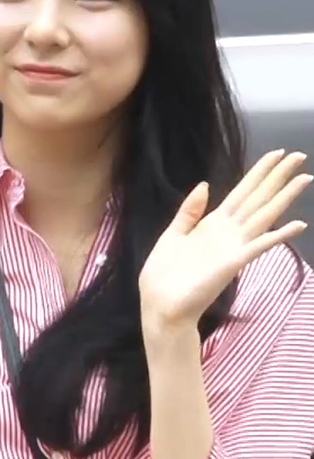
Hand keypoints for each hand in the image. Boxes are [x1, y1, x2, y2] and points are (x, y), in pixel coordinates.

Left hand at [138, 150, 311, 332]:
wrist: (159, 305)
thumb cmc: (163, 275)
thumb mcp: (173, 235)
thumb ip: (189, 211)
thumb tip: (205, 184)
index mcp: (213, 224)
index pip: (242, 192)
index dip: (259, 172)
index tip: (276, 153)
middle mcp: (228, 232)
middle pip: (258, 198)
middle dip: (278, 177)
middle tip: (299, 155)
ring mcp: (233, 247)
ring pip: (264, 216)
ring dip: (284, 198)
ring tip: (305, 178)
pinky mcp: (232, 263)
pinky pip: (258, 246)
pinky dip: (277, 236)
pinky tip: (297, 225)